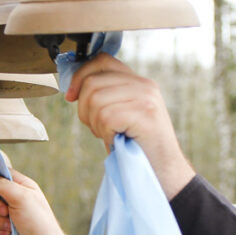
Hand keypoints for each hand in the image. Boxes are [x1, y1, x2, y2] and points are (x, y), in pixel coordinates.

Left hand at [67, 53, 194, 197]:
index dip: (80, 76)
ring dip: (95, 124)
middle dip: (84, 109)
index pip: (102, 60)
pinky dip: (105, 134)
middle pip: (92, 83)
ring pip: (96, 100)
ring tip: (111, 135)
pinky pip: (106, 117)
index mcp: (138, 82)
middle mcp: (144, 85)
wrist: (164, 173)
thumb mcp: (122, 116)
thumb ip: (106, 97)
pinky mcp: (144, 114)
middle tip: (98, 128)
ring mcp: (146, 98)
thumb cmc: (138, 148)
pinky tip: (117, 141)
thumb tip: (73, 89)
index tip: (71, 97)